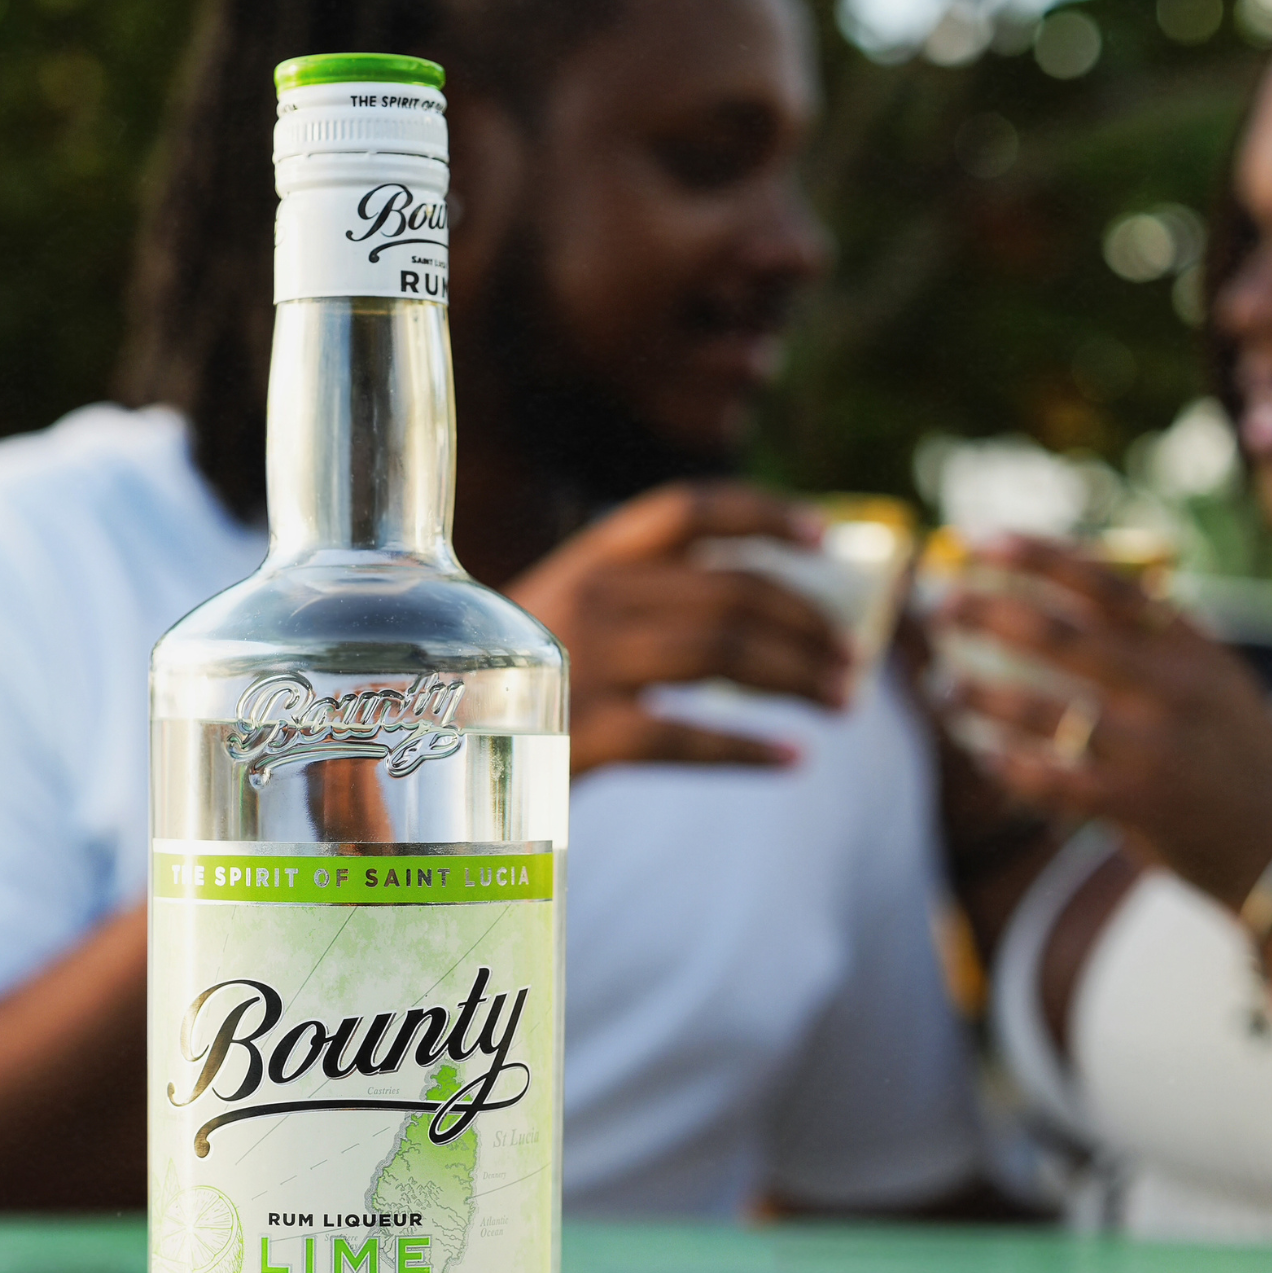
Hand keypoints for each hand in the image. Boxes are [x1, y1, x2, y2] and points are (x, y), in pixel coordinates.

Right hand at [507, 482, 852, 775]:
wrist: (418, 752)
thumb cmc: (511, 691)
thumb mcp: (563, 620)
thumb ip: (643, 602)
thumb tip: (763, 610)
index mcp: (589, 559)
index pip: (689, 511)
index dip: (765, 514)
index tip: (826, 538)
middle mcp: (590, 597)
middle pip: (733, 592)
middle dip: (809, 624)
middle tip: (852, 662)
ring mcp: (586, 663)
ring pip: (726, 656)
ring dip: (799, 677)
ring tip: (841, 703)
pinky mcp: (585, 733)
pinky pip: (690, 735)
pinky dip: (751, 750)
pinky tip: (791, 761)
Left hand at [936, 534, 1271, 907]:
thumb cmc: (1243, 763)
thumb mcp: (1220, 682)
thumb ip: (1166, 637)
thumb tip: (1107, 582)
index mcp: (1192, 647)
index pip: (1104, 582)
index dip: (1037, 556)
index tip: (980, 540)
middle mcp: (1174, 686)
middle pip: (1060, 635)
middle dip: (989, 613)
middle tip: (938, 604)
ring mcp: (1156, 746)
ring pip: (1045, 709)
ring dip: (981, 696)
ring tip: (941, 688)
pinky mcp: (1140, 804)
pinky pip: (1054, 780)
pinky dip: (1012, 767)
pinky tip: (983, 758)